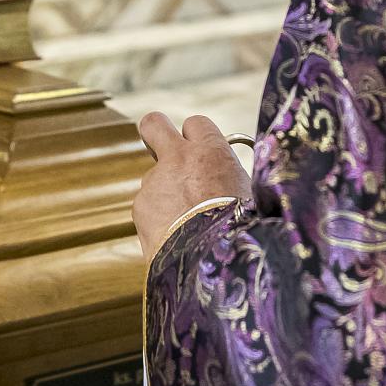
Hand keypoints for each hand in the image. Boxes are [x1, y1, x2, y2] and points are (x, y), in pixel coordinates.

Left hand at [132, 112, 251, 259]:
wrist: (214, 261)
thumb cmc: (239, 227)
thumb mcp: (245, 191)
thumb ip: (225, 174)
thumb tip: (221, 175)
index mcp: (210, 151)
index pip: (196, 123)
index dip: (197, 137)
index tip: (201, 152)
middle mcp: (178, 159)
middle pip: (154, 125)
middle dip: (156, 134)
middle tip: (162, 150)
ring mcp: (154, 182)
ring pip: (155, 179)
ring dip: (166, 195)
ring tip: (187, 225)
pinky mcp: (140, 207)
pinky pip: (149, 208)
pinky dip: (159, 220)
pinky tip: (176, 238)